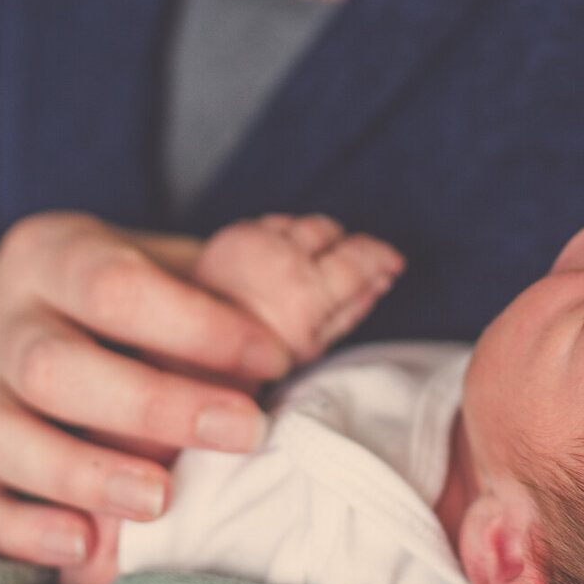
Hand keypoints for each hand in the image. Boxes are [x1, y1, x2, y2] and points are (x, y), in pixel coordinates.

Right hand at [0, 212, 402, 569]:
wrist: (8, 316)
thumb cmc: (119, 297)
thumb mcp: (164, 262)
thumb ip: (238, 277)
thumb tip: (376, 268)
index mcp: (52, 253)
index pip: (112, 282)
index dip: (193, 322)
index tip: (271, 354)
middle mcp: (0, 320)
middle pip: (54, 366)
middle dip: (153, 402)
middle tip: (245, 430)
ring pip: (3, 438)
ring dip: (85, 472)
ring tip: (162, 499)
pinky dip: (20, 529)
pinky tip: (82, 546)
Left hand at [194, 213, 404, 360]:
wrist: (191, 354)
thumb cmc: (255, 361)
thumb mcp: (315, 347)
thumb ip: (352, 308)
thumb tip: (381, 281)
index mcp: (307, 293)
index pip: (358, 257)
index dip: (380, 256)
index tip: (391, 261)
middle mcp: (281, 259)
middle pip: (330, 230)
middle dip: (343, 247)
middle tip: (341, 271)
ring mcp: (253, 241)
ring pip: (301, 222)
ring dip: (312, 241)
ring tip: (306, 269)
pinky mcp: (231, 234)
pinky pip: (272, 223)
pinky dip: (283, 237)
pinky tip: (278, 262)